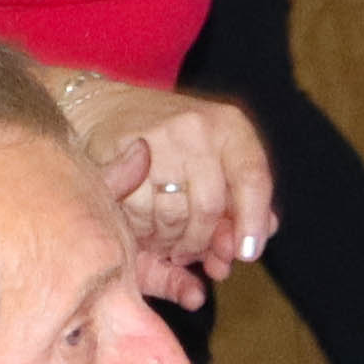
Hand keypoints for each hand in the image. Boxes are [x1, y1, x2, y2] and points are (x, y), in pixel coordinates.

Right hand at [51, 75, 277, 297]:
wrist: (110, 109)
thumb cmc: (173, 143)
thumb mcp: (216, 159)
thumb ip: (239, 203)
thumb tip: (246, 248)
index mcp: (231, 127)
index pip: (253, 178)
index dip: (253, 221)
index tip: (247, 253)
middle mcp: (198, 127)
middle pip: (209, 208)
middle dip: (200, 243)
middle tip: (189, 255)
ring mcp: (160, 137)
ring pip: (172, 216)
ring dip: (170, 242)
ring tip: (165, 240)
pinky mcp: (124, 152)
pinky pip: (138, 213)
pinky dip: (142, 232)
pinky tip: (142, 226)